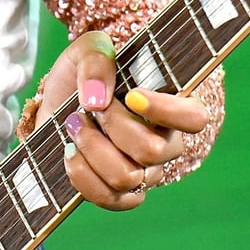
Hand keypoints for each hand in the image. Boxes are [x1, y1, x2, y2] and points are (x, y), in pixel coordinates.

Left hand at [15, 30, 210, 210]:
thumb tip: (98, 98)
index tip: (132, 95)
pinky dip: (82, 175)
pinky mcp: (117, 193)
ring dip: (92, 148)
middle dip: (113, 126)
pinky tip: (69, 151)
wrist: (56, 104)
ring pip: (127, 177)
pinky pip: (108, 199)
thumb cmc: (83, 75)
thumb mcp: (87, 50)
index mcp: (170, 105)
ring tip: (72, 124)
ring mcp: (143, 172)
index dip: (167, 111)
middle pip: (152, 151)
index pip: (194, 117)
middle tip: (89, 107)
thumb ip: (96, 60)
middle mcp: (164, 143)